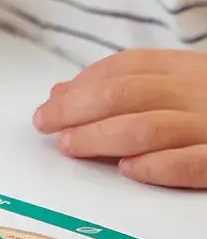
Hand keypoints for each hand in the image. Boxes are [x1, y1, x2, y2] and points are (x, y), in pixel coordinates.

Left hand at [33, 49, 206, 188]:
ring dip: (101, 137)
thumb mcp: (178, 81)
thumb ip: (123, 85)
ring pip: (147, 128)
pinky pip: (190, 163)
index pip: (121, 69)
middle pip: (124, 95)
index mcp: (182, 68)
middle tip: (47, 125)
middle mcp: (194, 92)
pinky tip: (126, 170)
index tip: (49, 106)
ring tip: (70, 146)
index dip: (79, 87)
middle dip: (76, 110)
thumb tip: (60, 93)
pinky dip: (156, 166)